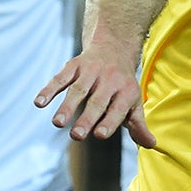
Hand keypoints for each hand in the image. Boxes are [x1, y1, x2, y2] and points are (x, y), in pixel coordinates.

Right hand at [35, 33, 154, 146]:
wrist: (114, 47)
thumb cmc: (123, 85)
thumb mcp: (134, 102)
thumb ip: (138, 125)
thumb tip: (151, 144)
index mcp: (125, 91)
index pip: (117, 109)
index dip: (109, 121)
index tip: (99, 135)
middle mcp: (109, 80)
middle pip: (96, 101)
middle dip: (87, 118)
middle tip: (76, 136)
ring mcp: (90, 72)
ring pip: (77, 90)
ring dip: (66, 106)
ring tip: (57, 123)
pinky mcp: (74, 65)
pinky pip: (60, 77)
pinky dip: (49, 89)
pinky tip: (39, 102)